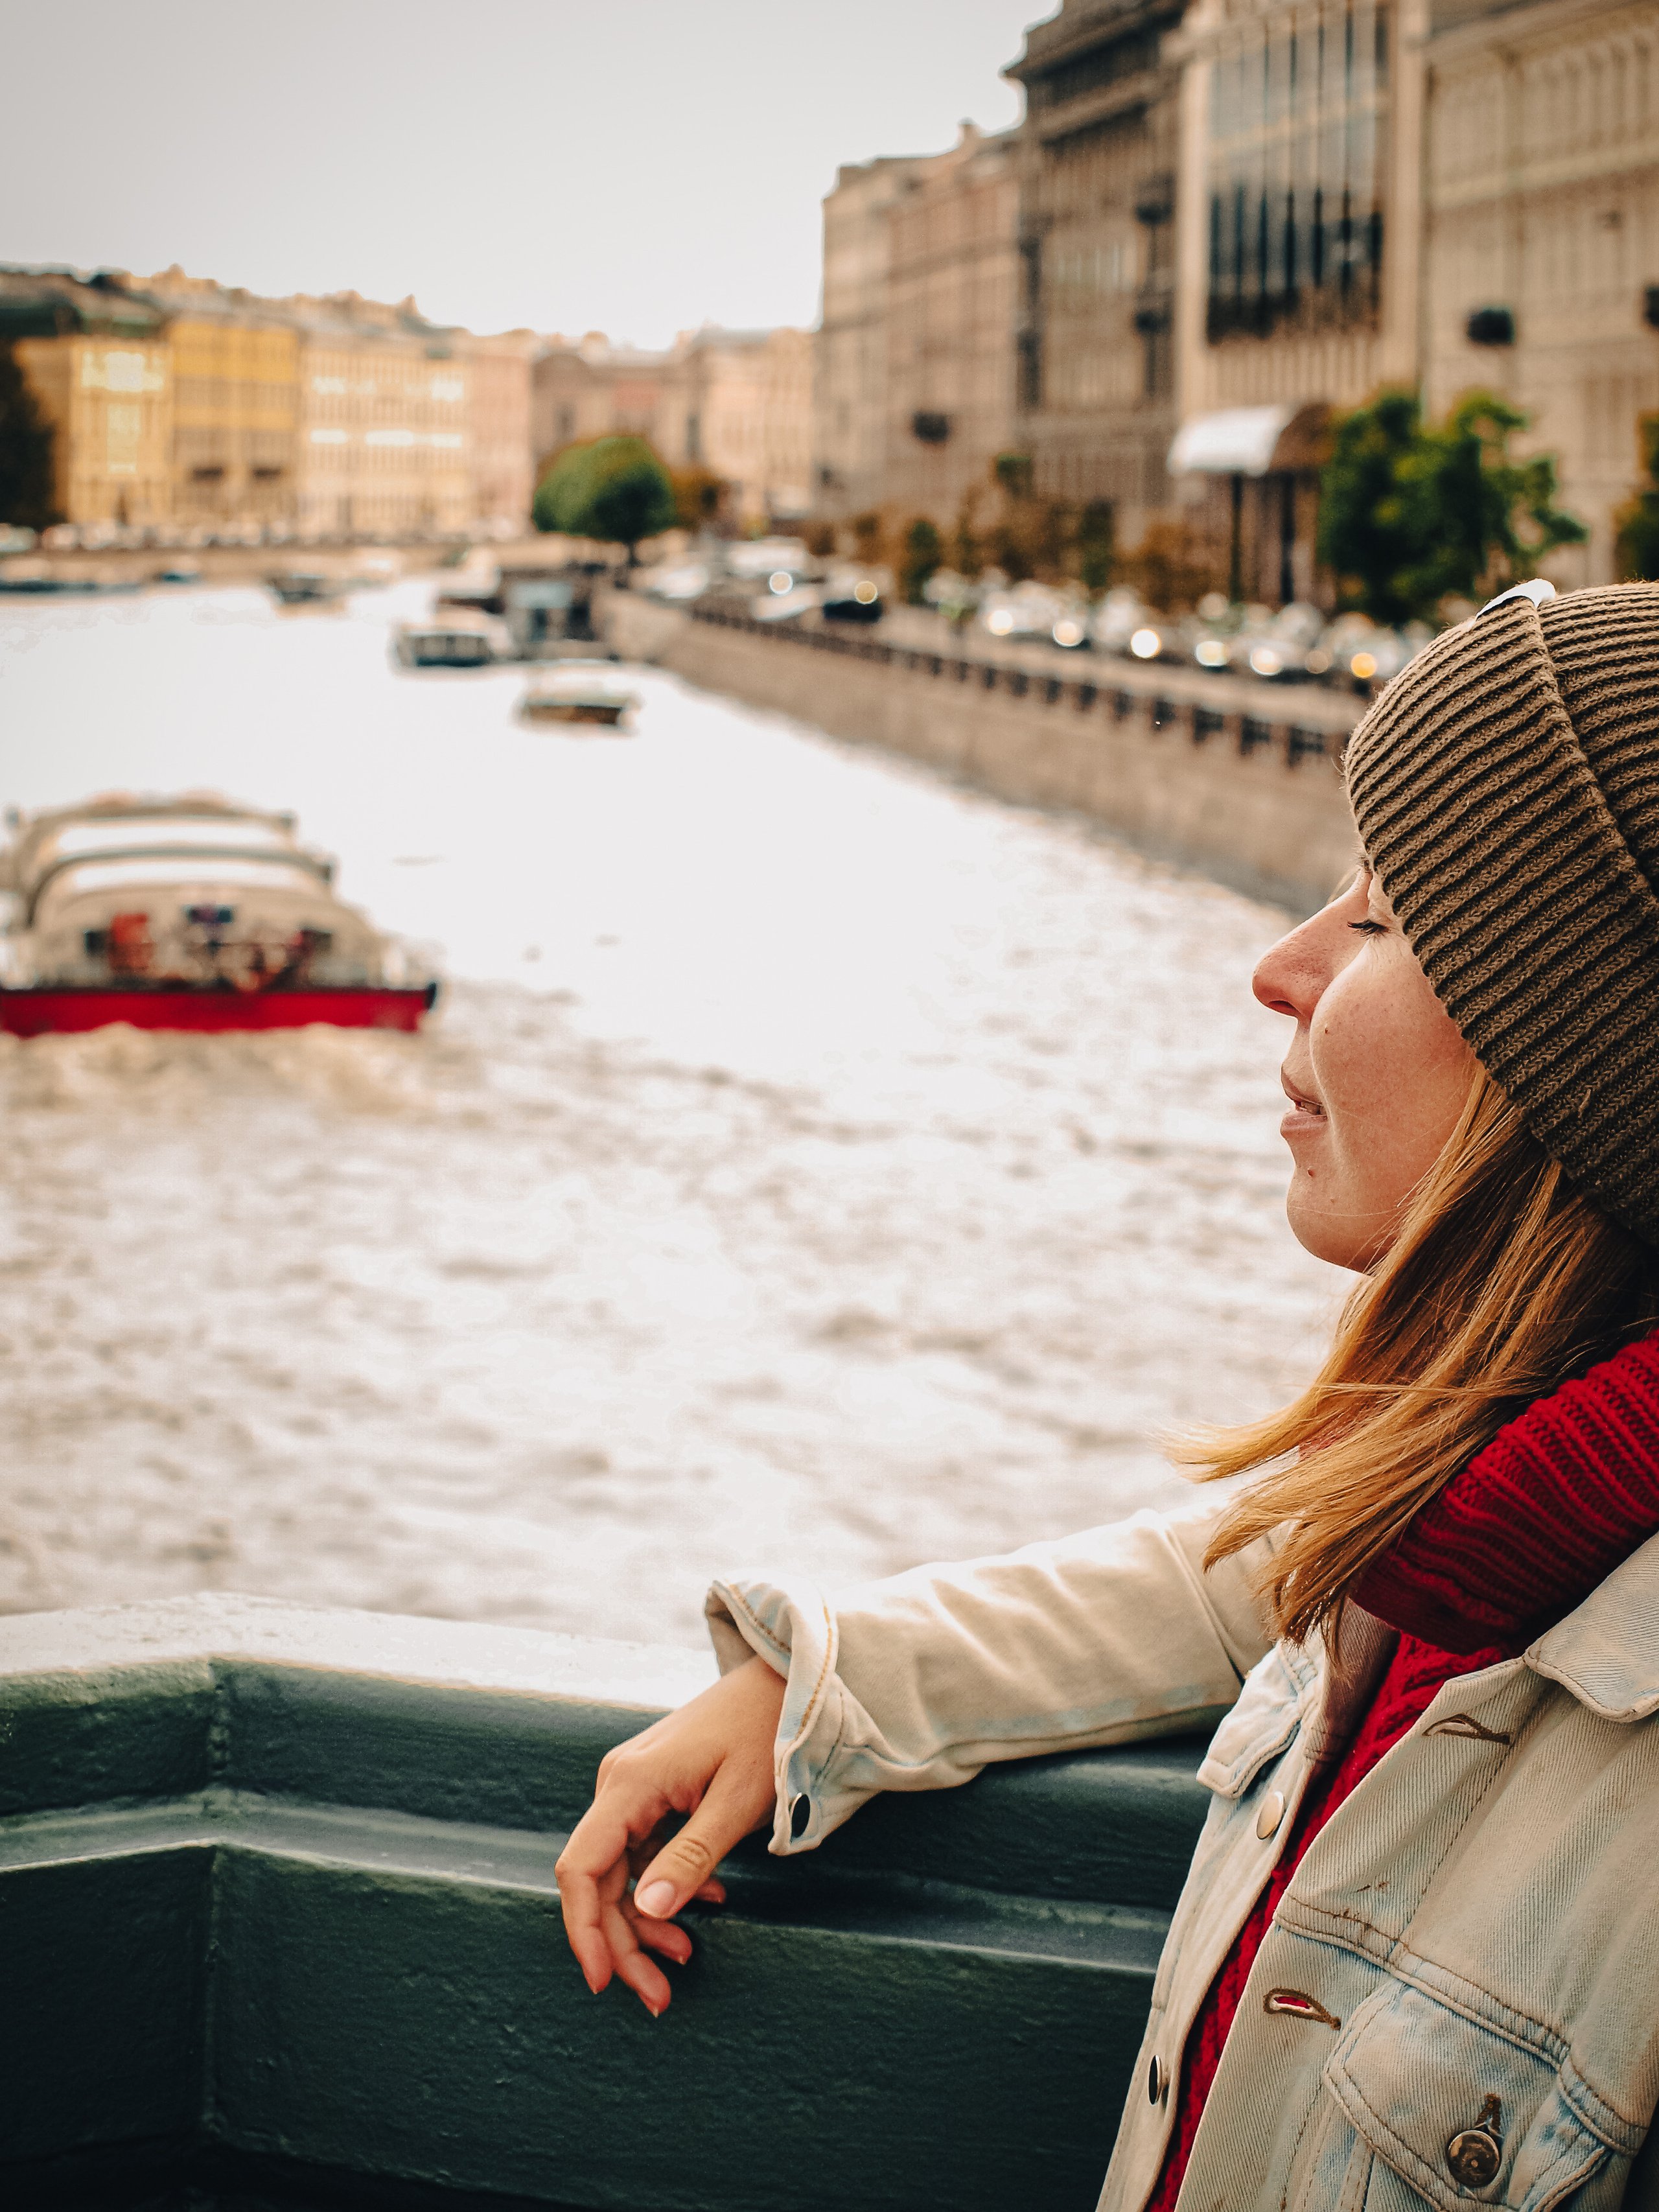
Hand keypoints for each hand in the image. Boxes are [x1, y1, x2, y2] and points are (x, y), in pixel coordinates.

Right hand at [555, 1653, 786, 2014]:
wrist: (787, 1682)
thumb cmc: (768, 1733)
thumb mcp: (738, 1801)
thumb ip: (692, 1857)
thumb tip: (648, 1914)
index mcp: (629, 1784)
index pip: (580, 1869)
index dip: (584, 1931)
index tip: (602, 1982)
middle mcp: (619, 1784)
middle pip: (599, 1881)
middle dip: (624, 1943)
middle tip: (660, 1995)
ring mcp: (634, 1787)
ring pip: (620, 1874)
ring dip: (647, 1921)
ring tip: (688, 1954)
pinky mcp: (653, 1792)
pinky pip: (643, 1853)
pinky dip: (667, 1887)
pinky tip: (709, 1902)